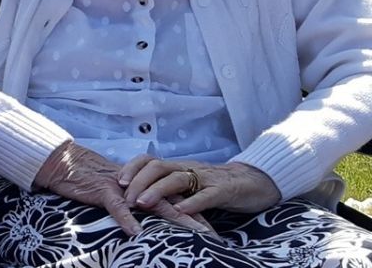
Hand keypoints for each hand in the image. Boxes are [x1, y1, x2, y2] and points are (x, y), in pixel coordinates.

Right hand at [35, 142, 213, 235]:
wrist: (65, 163)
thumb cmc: (90, 180)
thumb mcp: (117, 193)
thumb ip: (133, 203)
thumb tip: (145, 222)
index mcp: (144, 185)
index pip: (175, 198)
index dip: (194, 213)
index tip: (212, 231)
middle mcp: (139, 185)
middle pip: (174, 201)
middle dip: (195, 219)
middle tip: (213, 235)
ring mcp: (123, 188)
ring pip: (154, 203)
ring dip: (176, 218)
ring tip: (194, 233)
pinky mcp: (103, 191)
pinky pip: (117, 207)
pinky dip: (127, 219)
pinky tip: (137, 232)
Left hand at [120, 157, 281, 214]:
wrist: (255, 182)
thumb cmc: (215, 186)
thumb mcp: (189, 186)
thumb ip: (168, 189)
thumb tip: (138, 198)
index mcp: (178, 167)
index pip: (150, 160)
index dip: (132, 168)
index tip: (117, 182)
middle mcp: (189, 169)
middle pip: (158, 167)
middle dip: (139, 181)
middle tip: (126, 199)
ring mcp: (206, 178)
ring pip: (178, 179)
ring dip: (157, 191)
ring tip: (143, 203)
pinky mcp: (224, 190)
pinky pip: (206, 195)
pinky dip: (192, 203)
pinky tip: (180, 211)